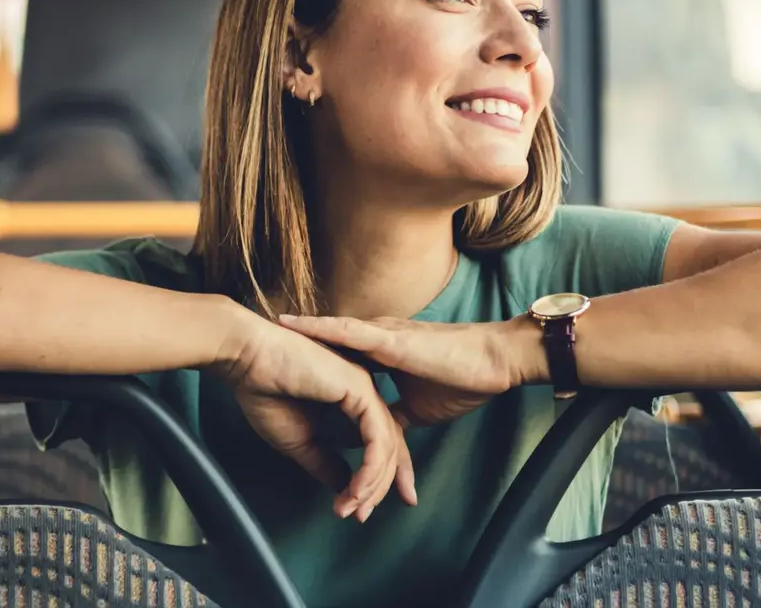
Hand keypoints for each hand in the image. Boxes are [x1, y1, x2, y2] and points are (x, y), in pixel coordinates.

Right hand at [208, 313, 416, 521]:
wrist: (247, 360)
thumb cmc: (265, 391)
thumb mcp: (298, 439)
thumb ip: (323, 461)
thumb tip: (343, 487)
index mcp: (352, 401)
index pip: (378, 445)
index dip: (375, 480)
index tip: (362, 511)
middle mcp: (365, 394)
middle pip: (390, 448)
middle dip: (382, 487)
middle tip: (362, 517)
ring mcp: (365, 390)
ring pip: (387, 447)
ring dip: (372, 484)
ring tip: (352, 509)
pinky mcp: (360, 390)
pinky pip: (377, 439)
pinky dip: (370, 469)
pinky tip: (355, 491)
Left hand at [277, 314, 531, 427]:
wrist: (494, 363)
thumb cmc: (462, 381)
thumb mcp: (416, 407)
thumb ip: (391, 414)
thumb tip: (371, 435)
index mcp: (383, 353)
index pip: (339, 351)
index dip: (312, 352)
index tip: (282, 353)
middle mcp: (378, 338)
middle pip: (329, 338)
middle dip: (300, 340)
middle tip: (266, 337)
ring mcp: (382, 335)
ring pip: (330, 330)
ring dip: (301, 331)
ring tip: (270, 326)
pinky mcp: (389, 339)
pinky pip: (347, 331)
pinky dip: (318, 328)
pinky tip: (295, 325)